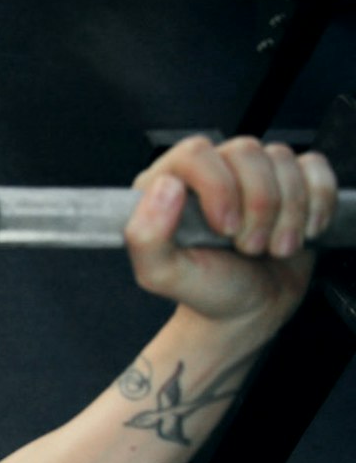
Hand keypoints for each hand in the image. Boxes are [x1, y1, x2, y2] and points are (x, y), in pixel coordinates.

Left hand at [124, 136, 336, 332]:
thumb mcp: (161, 275)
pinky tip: (301, 231)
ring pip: (282, 159)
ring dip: (288, 212)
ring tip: (272, 247)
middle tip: (249, 246)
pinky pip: (314, 167)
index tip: (225, 229)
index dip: (218, 187)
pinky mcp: (290, 181)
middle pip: (246, 151)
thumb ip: (145, 235)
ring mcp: (251, 174)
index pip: (196, 153)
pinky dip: (317, 202)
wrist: (249, 311)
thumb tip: (165, 186)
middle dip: (258, 206)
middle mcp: (209, 172)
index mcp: (167, 184)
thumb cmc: (205, 290)